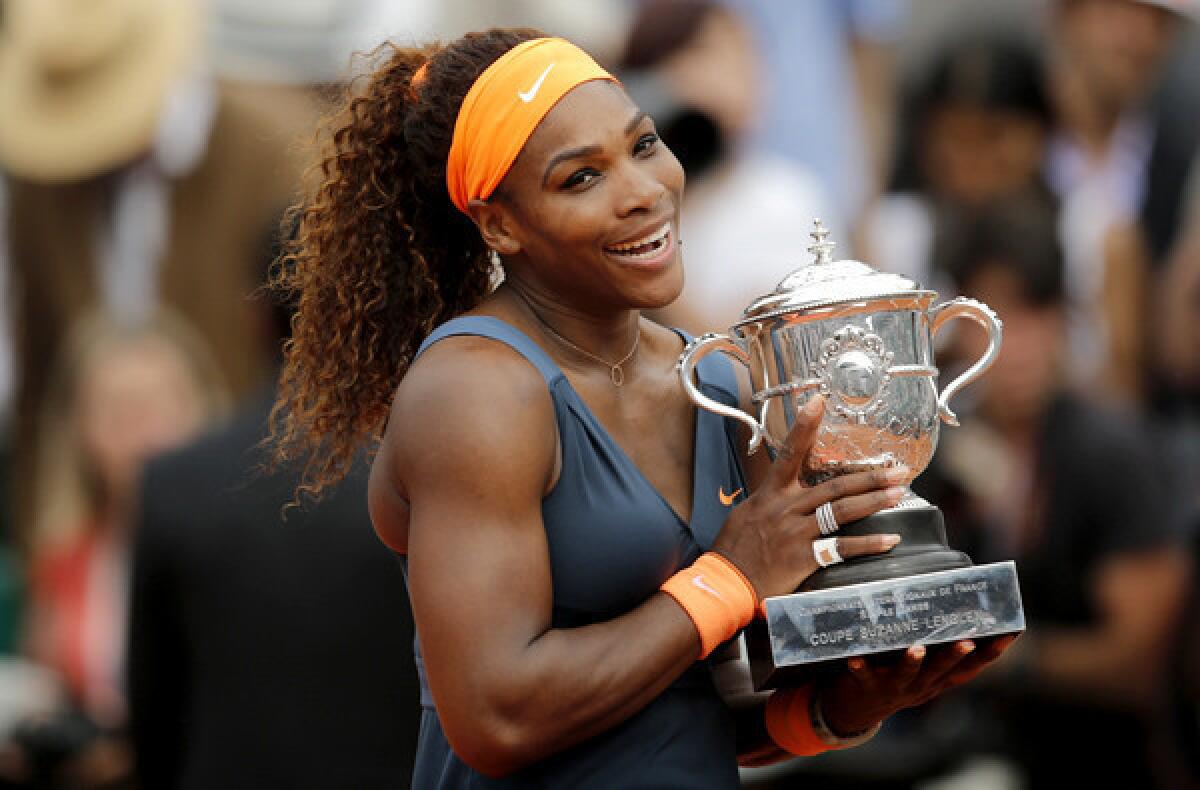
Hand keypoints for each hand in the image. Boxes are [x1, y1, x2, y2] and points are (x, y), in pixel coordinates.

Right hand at [712, 395, 907, 598]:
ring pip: (843, 510)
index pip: (789, 452)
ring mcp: (796, 532)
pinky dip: (869, 543)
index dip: (804, 425)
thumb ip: (770, 501)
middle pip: (834, 485)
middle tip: (897, 470)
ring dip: (874, 501)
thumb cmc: (734, 549)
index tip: (819, 401)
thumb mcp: (747, 514)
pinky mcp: (804, 557)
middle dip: (869, 476)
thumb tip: (785, 491)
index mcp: (770, 494)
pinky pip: (842, 547)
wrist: (726, 581)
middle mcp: (786, 508)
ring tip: (898, 494)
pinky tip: (890, 540)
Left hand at [818, 634, 1019, 735]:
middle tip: (967, 641)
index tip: (1010, 634)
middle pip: (942, 671)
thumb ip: (935, 644)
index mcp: (938, 680)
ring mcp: (895, 688)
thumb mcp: (922, 668)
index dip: (991, 653)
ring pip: (907, 676)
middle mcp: (921, 686)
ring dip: (912, 662)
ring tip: (917, 648)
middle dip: (955, 656)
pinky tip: (855, 658)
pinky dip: (860, 668)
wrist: (857, 709)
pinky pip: (863, 677)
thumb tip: (951, 604)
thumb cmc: (895, 676)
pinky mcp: (867, 687)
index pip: (971, 668)